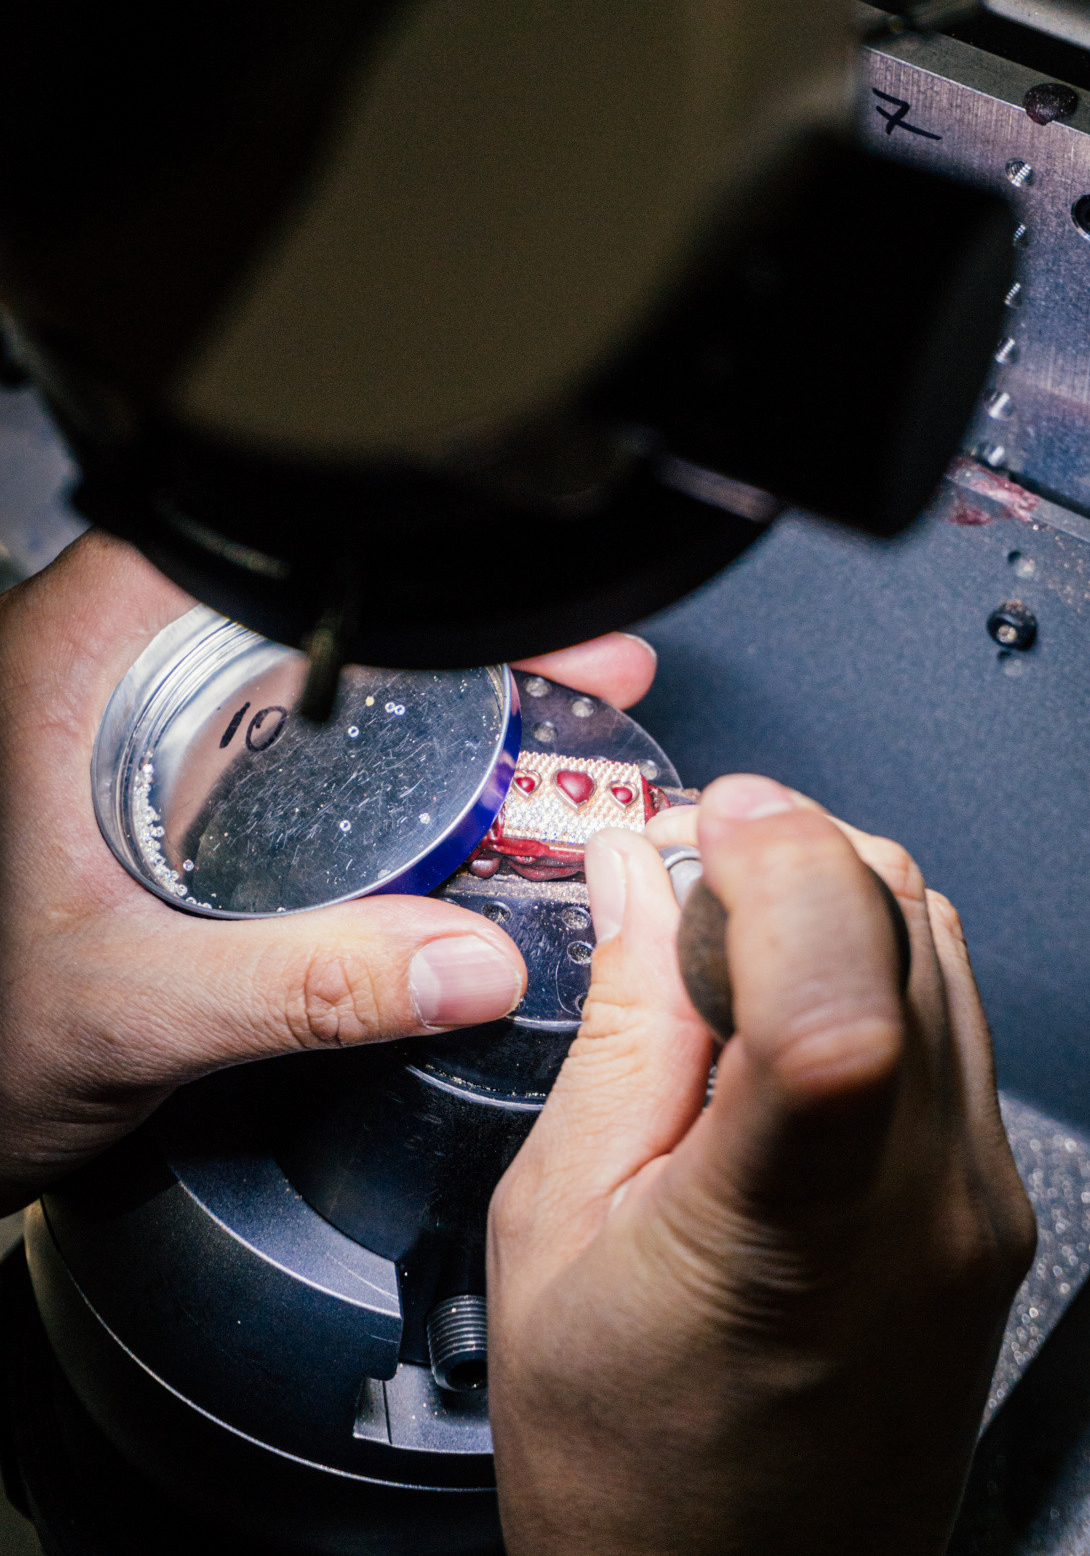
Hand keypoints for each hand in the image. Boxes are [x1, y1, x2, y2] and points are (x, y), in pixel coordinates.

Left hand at [0, 530, 655, 1211]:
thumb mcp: (133, 1007)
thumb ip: (301, 986)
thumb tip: (468, 963)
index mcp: (62, 669)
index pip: (233, 548)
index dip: (376, 560)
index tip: (489, 599)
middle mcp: (94, 677)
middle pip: (294, 604)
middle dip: (442, 631)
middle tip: (562, 663)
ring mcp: (130, 733)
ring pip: (299, 671)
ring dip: (420, 689)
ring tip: (540, 710)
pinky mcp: (158, 791)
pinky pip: (286, 741)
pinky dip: (375, 754)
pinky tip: (452, 789)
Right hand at [488, 774, 1035, 1555]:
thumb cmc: (635, 1484)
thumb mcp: (558, 1237)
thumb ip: (617, 1037)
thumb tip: (634, 883)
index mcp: (795, 1224)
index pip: (844, 992)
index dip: (775, 864)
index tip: (698, 828)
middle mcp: (928, 1203)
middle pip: (906, 920)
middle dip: (787, 853)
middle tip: (678, 877)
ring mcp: (981, 1204)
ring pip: (941, 948)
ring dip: (829, 903)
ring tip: (717, 954)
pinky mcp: (993, 1210)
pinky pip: (952, 1021)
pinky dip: (867, 970)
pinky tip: (776, 1022)